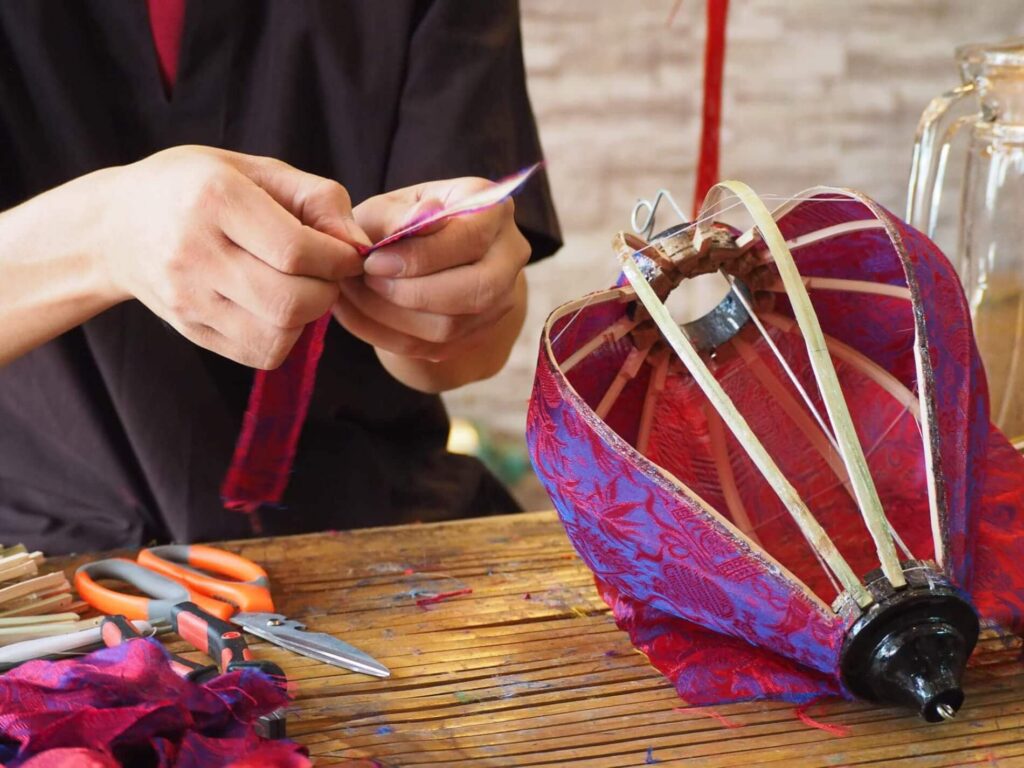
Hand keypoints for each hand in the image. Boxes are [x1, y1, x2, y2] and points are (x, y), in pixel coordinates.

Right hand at [100, 146, 370, 368]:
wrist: (116, 227)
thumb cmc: (199, 189)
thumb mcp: (255, 170)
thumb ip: (318, 199)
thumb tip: (359, 246)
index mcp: (215, 199)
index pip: (297, 251)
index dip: (338, 259)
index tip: (346, 254)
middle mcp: (195, 252)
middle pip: (291, 301)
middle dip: (327, 291)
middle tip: (325, 274)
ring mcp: (188, 298)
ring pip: (280, 334)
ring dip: (308, 316)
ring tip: (299, 287)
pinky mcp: (191, 330)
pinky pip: (262, 352)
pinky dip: (285, 335)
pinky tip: (275, 307)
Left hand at [334, 177, 530, 369]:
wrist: (419, 254)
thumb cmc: (400, 221)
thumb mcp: (391, 206)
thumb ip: (399, 215)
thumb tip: (419, 220)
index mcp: (494, 209)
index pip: (470, 239)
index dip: (420, 257)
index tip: (373, 262)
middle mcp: (509, 255)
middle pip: (475, 291)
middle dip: (412, 293)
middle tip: (367, 282)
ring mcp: (501, 299)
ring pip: (452, 326)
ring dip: (393, 317)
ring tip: (356, 296)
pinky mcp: (478, 332)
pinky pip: (433, 348)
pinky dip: (388, 336)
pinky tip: (359, 315)